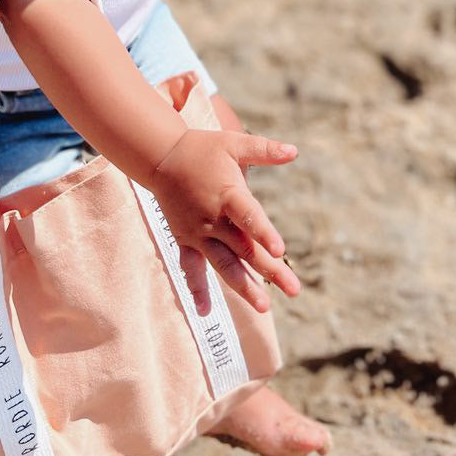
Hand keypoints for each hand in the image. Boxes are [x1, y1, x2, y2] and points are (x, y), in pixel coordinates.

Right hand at [147, 128, 301, 315]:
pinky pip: (191, 268)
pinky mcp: (185, 241)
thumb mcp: (233, 144)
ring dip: (244, 286)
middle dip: (270, 270)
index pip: (248, 216)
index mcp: (227, 194)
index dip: (264, 232)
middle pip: (244, 248)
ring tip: (265, 307)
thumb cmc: (203, 150)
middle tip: (294, 289)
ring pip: (223, 264)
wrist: (161, 158)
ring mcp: (198, 233)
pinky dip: (197, 289)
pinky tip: (204, 312)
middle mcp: (212, 219)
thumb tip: (294, 150)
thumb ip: (264, 150)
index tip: (281, 251)